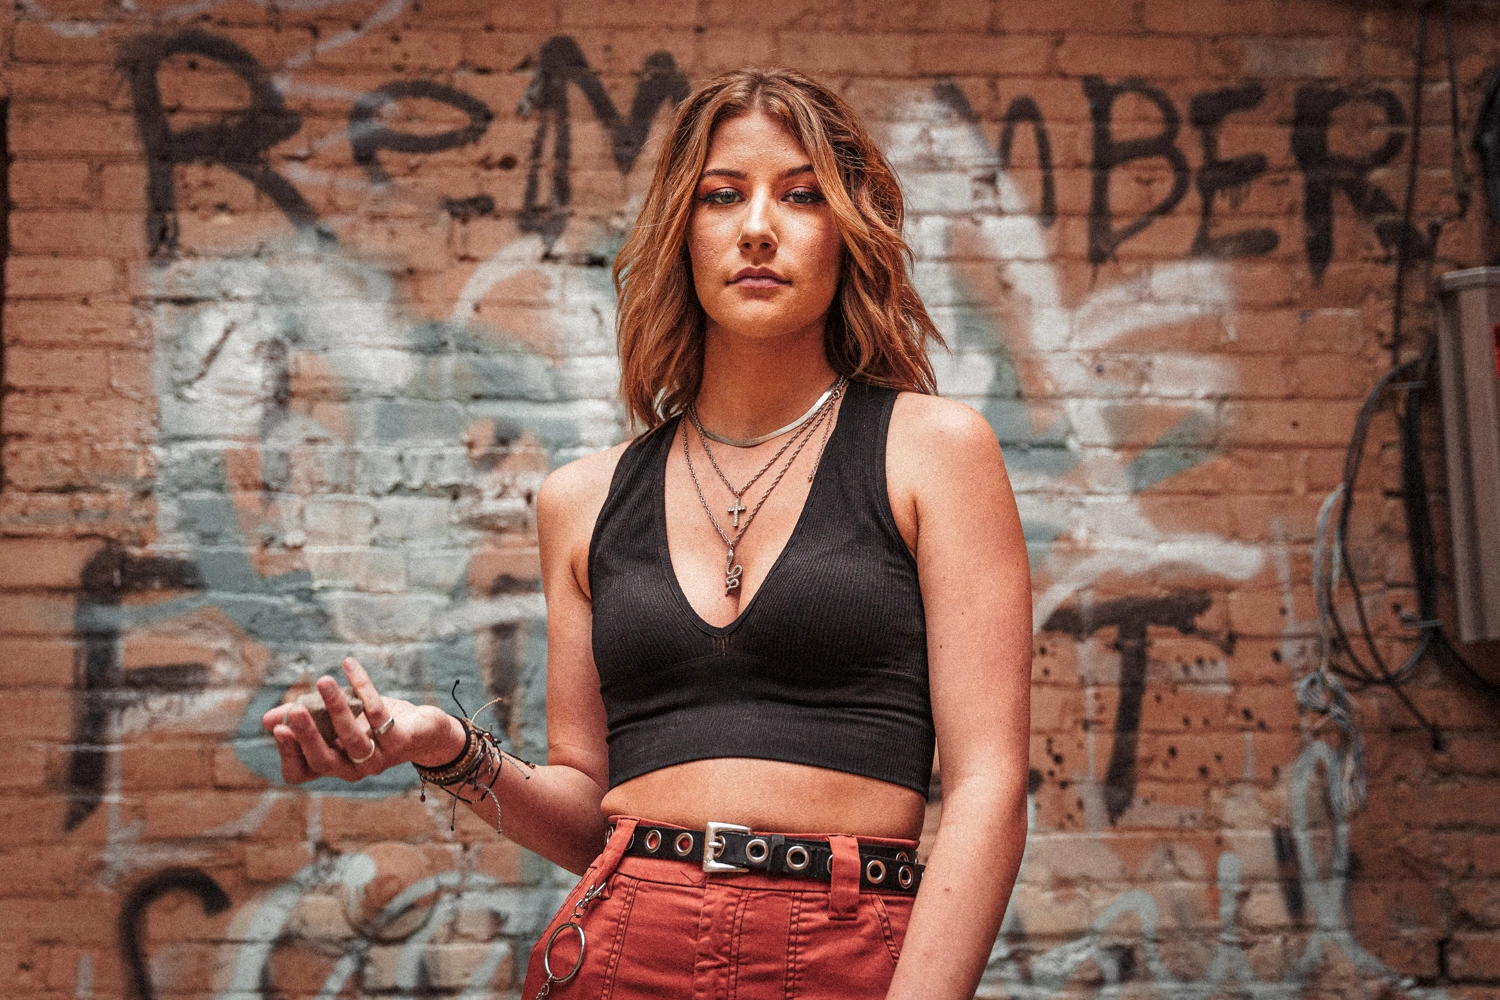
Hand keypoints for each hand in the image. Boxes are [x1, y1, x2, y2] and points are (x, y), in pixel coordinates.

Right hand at [261, 657, 463, 783]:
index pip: (300, 772)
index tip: (279, 728)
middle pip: (323, 761)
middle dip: (307, 735)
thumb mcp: (336, 720)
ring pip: (353, 739)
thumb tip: (268, 720)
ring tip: (322, 681)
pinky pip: (378, 712)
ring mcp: (378, 758)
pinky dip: (363, 686)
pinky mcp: (400, 741)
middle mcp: (352, 768)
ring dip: (337, 708)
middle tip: (293, 710)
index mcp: (332, 764)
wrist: (423, 731)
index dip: (288, 754)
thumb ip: (305, 719)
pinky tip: (349, 666)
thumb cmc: (372, 724)